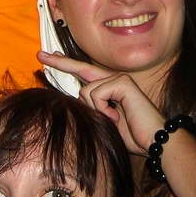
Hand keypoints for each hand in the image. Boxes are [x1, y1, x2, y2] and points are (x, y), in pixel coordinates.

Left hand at [37, 51, 165, 153]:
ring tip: (113, 119)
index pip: (84, 74)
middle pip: (81, 68)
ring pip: (86, 91)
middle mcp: (113, 79)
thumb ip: (91, 110)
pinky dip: (102, 109)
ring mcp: (119, 79)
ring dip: (96, 110)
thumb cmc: (133, 136)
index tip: (49, 57)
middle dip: (60, 62)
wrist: (155, 142)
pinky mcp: (122, 82)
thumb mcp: (105, 122)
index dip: (66, 65)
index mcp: (109, 88)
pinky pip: (96, 94)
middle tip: (40, 55)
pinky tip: (117, 116)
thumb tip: (73, 102)